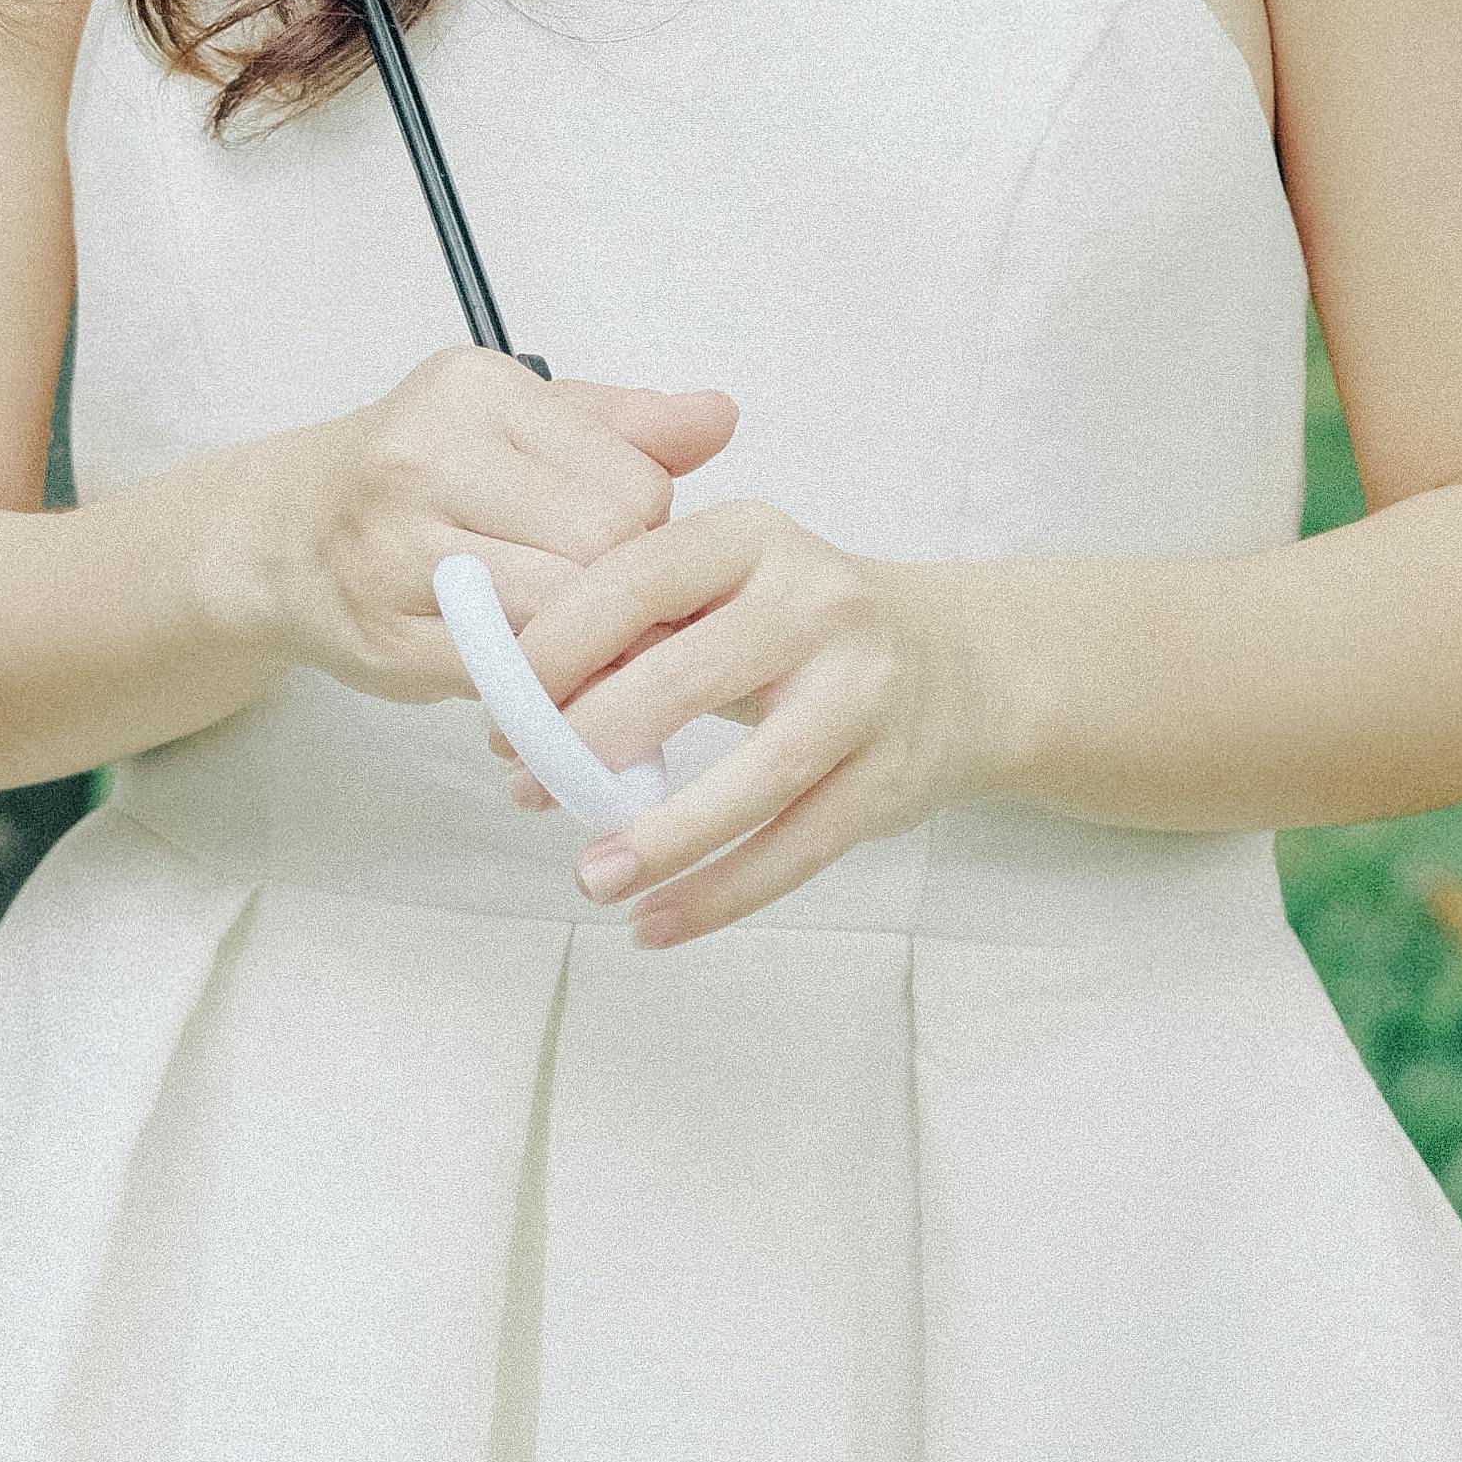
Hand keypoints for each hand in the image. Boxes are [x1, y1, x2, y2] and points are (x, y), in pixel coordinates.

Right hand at [258, 348, 734, 709]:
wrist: (286, 535)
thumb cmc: (422, 472)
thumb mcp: (518, 422)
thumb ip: (624, 424)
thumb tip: (721, 415)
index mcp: (476, 393)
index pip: (630, 480)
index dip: (650, 528)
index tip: (625, 544)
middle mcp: (425, 459)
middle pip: (601, 548)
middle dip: (626, 590)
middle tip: (616, 607)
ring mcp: (395, 551)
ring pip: (557, 617)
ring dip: (592, 647)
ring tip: (592, 648)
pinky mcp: (383, 638)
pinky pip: (503, 678)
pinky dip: (541, 691)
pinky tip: (543, 681)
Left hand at [498, 500, 1001, 944]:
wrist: (960, 663)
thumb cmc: (800, 629)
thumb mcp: (727, 589)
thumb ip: (637, 624)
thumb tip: (517, 702)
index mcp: (754, 537)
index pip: (637, 579)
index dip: (557, 645)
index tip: (501, 709)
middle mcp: (818, 602)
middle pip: (687, 679)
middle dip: (590, 743)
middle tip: (526, 789)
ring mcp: (864, 692)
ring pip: (752, 780)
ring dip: (660, 840)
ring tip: (589, 878)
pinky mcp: (893, 776)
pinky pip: (796, 849)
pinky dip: (720, 895)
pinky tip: (655, 924)